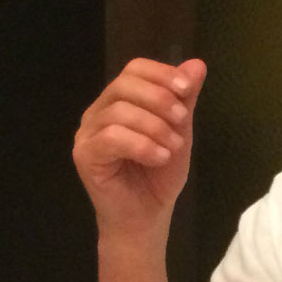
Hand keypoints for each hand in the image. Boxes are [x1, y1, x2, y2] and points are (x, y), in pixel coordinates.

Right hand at [74, 57, 206, 240]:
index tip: (187, 89)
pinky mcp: (85, 155)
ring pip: (119, 111)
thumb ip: (184, 99)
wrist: (146, 217)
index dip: (161, 74)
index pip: (134, 69)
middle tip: (181, 121)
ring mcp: (88, 134)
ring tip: (172, 147)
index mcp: (119, 101)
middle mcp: (98, 112)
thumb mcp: (179, 131)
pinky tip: (159, 158)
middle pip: (124, 85)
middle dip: (159, 99)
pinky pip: (111, 138)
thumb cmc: (159, 175)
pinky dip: (141, 145)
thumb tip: (197, 64)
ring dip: (154, 127)